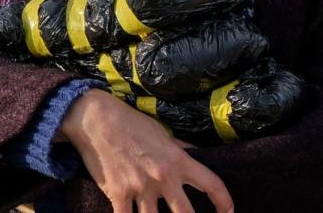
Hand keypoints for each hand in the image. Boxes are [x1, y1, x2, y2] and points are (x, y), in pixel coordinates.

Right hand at [59, 90, 232, 212]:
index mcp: (177, 160)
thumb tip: (197, 154)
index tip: (227, 210)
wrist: (95, 119)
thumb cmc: (129, 122)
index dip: (224, 201)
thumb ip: (180, 148)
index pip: (212, 184)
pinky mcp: (118, 193)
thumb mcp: (161, 132)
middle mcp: (162, 177)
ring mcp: (140, 187)